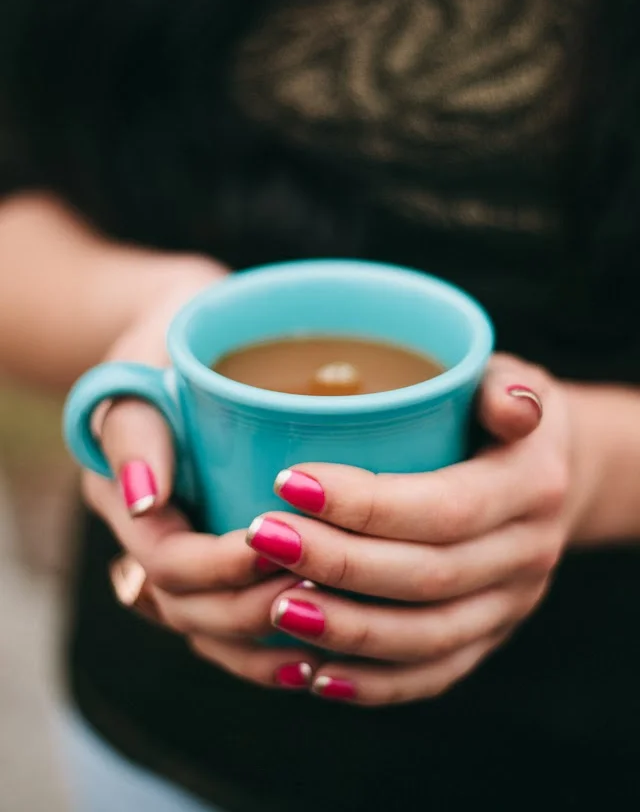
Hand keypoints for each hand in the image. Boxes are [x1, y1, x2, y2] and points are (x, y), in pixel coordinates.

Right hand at [82, 256, 322, 691]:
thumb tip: (141, 500)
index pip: (167, 563)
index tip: (274, 542)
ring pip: (216, 632)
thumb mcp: (141, 367)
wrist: (190, 336)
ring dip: (267, 641)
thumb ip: (134, 431)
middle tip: (317, 591)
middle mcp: (157, 542)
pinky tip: (318, 653)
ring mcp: (191, 557)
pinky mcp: (226, 559)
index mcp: (130, 503)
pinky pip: (239, 625)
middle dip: (252, 609)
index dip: (219, 566)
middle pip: (193, 610)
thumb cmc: (167, 343)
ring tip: (327, 635)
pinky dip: (272, 645)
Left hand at [246, 354, 592, 705]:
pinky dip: (372, 682)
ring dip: (346, 629)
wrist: (549, 474)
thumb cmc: (498, 414)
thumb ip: (504, 388)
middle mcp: (528, 555)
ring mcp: (509, 606)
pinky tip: (311, 671)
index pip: (446, 507)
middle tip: (260, 535)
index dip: (368, 503)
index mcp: (532, 486)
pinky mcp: (487, 638)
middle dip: (338, 563)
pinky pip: (432, 674)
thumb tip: (512, 406)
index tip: (288, 480)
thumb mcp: (509, 379)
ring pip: (426, 638)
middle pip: (428, 576)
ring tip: (274, 606)